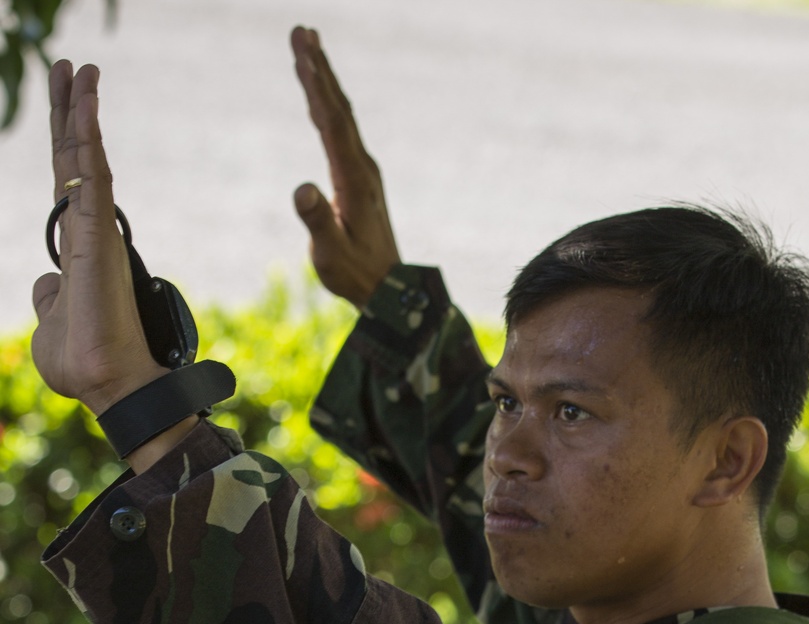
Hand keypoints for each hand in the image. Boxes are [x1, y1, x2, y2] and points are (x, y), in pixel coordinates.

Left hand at [32, 60, 163, 416]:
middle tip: (71, 66)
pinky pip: (93, 178)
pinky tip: (85, 105)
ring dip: (81, 111)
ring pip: (85, 160)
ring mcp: (96, 233)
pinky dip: (89, 139)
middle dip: (70, 110)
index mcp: (77, 248)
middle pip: (75, 160)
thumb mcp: (50, 322)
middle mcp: (90, 234)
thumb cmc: (83, 364)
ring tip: (81, 69)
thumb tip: (46, 282)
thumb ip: (48, 296)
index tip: (65, 99)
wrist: (106, 385)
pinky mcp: (100, 238)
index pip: (67, 182)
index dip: (63, 140)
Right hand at [290, 26, 400, 307]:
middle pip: (339, 109)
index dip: (317, 87)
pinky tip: (316, 96)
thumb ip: (317, 221)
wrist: (388, 290)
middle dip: (320, 69)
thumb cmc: (356, 275)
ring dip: (323, 82)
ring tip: (305, 49)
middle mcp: (362, 167)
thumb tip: (302, 189)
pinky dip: (326, 107)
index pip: (333, 123)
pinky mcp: (359, 178)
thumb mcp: (331, 253)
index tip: (303, 53)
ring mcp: (362, 171)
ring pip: (340, 116)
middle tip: (302, 31)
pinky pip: (340, 132)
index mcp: (354, 179)